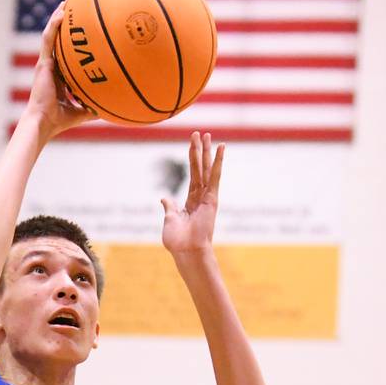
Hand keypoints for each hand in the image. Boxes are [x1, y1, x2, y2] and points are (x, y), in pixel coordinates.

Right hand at [23, 2, 95, 137]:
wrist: (44, 122)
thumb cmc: (60, 121)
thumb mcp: (82, 112)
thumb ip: (93, 107)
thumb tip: (111, 109)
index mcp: (58, 76)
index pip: (64, 55)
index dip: (70, 43)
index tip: (80, 33)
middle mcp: (51, 67)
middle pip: (57, 40)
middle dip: (63, 24)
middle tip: (72, 9)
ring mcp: (45, 64)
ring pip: (51, 36)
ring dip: (57, 19)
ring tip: (65, 4)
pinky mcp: (43, 64)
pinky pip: (48, 40)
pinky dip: (54, 26)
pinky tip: (61, 15)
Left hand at [161, 131, 224, 254]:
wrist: (186, 251)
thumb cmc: (178, 240)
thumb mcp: (170, 219)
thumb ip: (170, 207)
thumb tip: (164, 198)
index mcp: (191, 200)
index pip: (193, 175)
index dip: (192, 159)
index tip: (193, 145)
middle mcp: (201, 196)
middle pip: (200, 168)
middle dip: (200, 150)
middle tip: (201, 133)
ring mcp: (207, 196)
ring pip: (207, 169)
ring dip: (207, 152)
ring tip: (208, 135)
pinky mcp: (212, 199)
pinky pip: (215, 177)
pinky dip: (218, 163)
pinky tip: (220, 149)